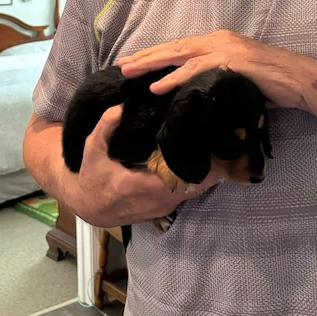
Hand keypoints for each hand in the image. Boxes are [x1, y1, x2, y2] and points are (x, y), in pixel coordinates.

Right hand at [65, 104, 223, 227]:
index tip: (215, 150)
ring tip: (222, 151)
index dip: (200, 169)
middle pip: (194, 187)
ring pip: (193, 192)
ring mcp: (162, 207)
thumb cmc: (92, 176)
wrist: (89, 206)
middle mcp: (156, 200)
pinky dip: (198, 182)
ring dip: (208, 175)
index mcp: (139, 186)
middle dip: (213, 169)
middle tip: (227, 145)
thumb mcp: (92, 150)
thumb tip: (120, 107)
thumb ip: (104, 128)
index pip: (178, 180)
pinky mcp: (164, 209)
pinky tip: (206, 164)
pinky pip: (187, 195)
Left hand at [118, 29, 315, 109]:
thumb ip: (218, 79)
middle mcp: (217, 40)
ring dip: (152, 64)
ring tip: (130, 72)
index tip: (134, 61)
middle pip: (174, 47)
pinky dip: (174, 78)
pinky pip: (196, 70)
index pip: (180, 47)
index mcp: (218, 42)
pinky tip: (157, 87)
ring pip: (179, 55)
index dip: (156, 54)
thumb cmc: (272, 82)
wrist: (298, 79)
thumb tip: (199, 93)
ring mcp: (223, 49)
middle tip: (121, 65)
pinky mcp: (229, 61)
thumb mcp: (238, 77)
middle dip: (146, 56)